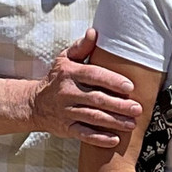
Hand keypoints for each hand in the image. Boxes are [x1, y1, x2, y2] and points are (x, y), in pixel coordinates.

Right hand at [31, 29, 142, 147]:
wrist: (34, 103)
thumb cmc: (57, 79)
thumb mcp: (65, 59)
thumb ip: (82, 47)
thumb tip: (94, 32)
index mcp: (69, 73)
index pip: (93, 75)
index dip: (112, 81)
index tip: (130, 87)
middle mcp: (67, 92)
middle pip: (96, 99)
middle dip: (118, 105)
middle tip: (137, 109)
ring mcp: (66, 112)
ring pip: (92, 117)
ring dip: (114, 122)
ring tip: (131, 124)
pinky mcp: (65, 128)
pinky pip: (83, 134)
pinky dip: (99, 138)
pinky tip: (114, 140)